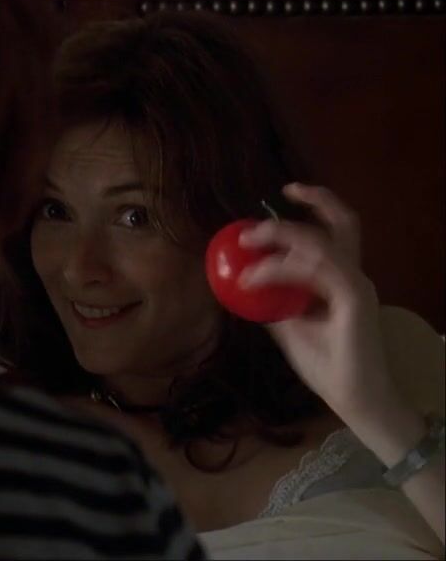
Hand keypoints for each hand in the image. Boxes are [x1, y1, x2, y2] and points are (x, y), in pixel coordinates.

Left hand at [237, 183, 399, 422]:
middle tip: (266, 209)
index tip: (281, 198)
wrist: (354, 399)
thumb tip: (241, 285)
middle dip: (312, 202)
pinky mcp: (355, 299)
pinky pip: (316, 269)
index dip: (313, 208)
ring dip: (280, 237)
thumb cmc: (326, 366)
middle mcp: (353, 277)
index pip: (334, 233)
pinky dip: (280, 268)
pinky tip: (254, 277)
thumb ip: (272, 302)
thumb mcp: (287, 327)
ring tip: (247, 243)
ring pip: (319, 243)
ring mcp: (356, 286)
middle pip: (343, 223)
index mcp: (342, 280)